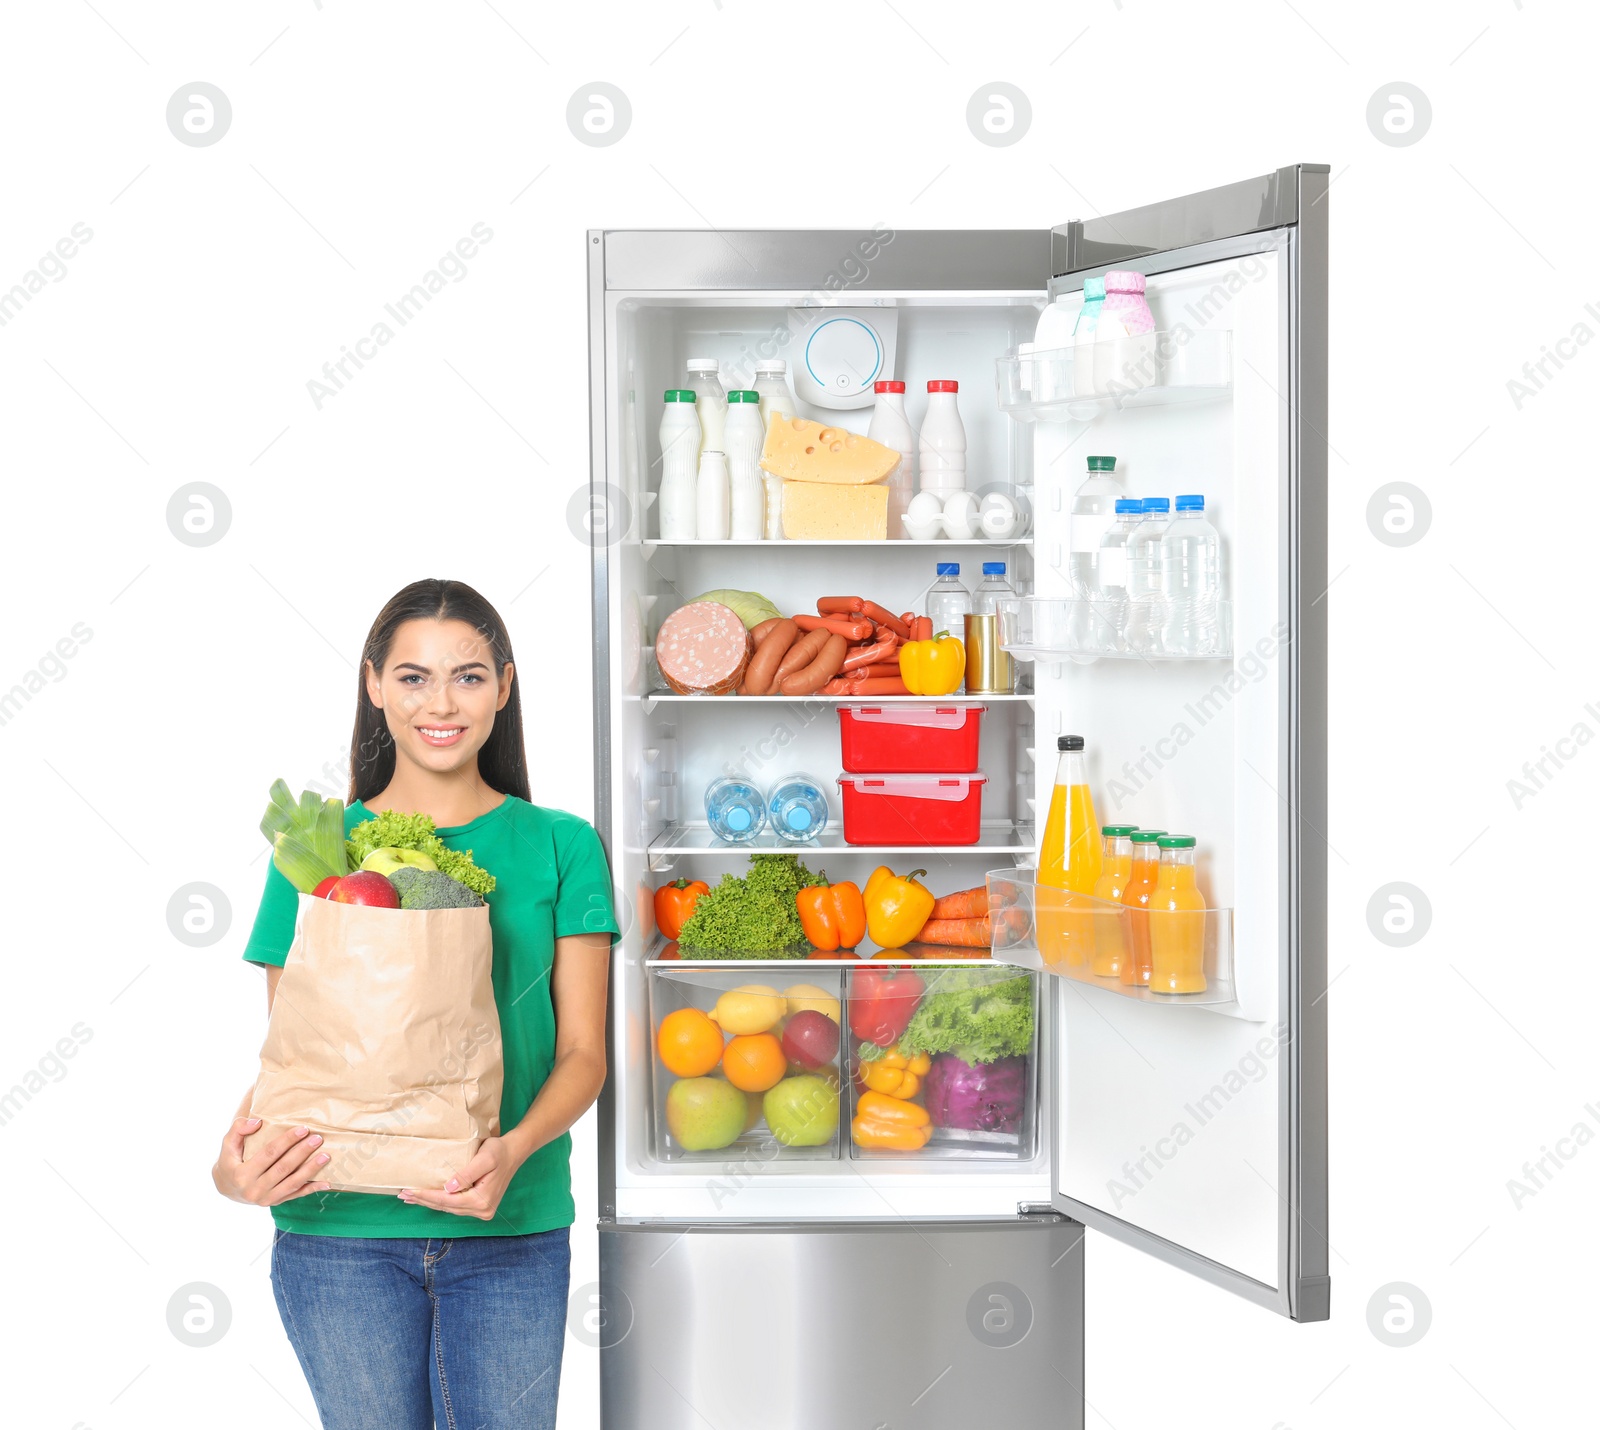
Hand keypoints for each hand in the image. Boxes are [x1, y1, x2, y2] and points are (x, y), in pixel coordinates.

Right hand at [212, 1117, 331, 1206]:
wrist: (226, 1187)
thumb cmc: (230, 1160)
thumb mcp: (227, 1143)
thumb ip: (238, 1129)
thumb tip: (258, 1122)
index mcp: (242, 1174)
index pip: (269, 1154)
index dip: (287, 1141)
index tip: (303, 1129)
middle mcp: (254, 1190)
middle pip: (283, 1169)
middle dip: (302, 1153)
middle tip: (318, 1139)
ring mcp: (265, 1199)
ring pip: (292, 1184)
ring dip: (310, 1170)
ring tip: (326, 1156)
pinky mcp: (275, 1203)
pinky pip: (295, 1196)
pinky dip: (312, 1190)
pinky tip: (326, 1182)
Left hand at [398, 1135, 526, 1220]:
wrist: (514, 1152)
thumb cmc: (499, 1151)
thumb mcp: (484, 1159)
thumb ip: (466, 1174)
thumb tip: (447, 1188)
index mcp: (481, 1201)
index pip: (447, 1201)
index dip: (426, 1195)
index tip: (409, 1190)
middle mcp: (481, 1211)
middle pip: (446, 1207)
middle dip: (423, 1200)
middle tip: (402, 1195)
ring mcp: (481, 1211)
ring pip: (448, 1208)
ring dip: (429, 1202)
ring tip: (410, 1196)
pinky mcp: (480, 1207)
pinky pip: (454, 1206)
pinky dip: (440, 1201)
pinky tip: (429, 1197)